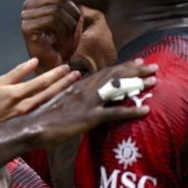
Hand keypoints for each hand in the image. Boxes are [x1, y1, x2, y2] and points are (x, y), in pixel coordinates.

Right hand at [0, 58, 81, 127]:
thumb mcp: (0, 83)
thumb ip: (18, 72)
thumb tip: (34, 61)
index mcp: (16, 93)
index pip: (41, 82)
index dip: (55, 74)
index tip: (66, 67)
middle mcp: (25, 106)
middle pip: (50, 92)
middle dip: (65, 83)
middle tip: (78, 74)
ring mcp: (30, 117)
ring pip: (51, 103)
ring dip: (64, 93)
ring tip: (75, 85)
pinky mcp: (31, 124)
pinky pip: (47, 112)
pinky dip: (57, 104)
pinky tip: (66, 100)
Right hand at [21, 0, 81, 72]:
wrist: (56, 64)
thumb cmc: (64, 42)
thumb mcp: (71, 16)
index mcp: (38, 1)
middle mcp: (29, 6)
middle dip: (73, 13)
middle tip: (74, 28)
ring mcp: (25, 16)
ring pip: (56, 9)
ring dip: (69, 24)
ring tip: (68, 35)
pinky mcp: (26, 27)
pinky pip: (51, 20)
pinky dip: (62, 31)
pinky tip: (60, 40)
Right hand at [30, 59, 157, 147]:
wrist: (31, 126)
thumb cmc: (41, 116)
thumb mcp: (58, 100)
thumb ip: (71, 93)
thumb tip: (79, 86)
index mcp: (78, 85)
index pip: (104, 72)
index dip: (122, 66)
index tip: (137, 61)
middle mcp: (85, 89)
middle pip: (114, 76)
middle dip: (135, 70)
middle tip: (153, 66)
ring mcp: (88, 102)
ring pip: (118, 89)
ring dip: (138, 84)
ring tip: (155, 81)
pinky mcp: (89, 117)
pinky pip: (115, 113)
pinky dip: (131, 110)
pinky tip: (146, 110)